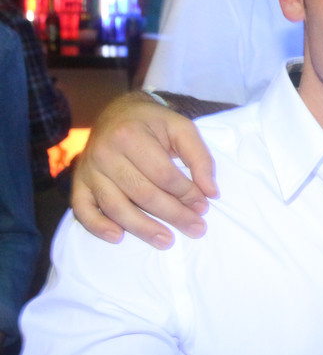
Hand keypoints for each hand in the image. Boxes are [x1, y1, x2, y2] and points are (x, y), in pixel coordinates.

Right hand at [70, 91, 216, 247]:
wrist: (116, 113)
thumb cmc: (154, 123)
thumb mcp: (182, 128)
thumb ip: (200, 158)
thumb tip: (211, 192)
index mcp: (130, 135)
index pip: (162, 174)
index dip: (186, 193)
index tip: (204, 206)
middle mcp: (104, 153)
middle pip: (142, 193)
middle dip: (172, 214)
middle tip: (196, 229)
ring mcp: (88, 170)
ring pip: (115, 206)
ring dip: (142, 228)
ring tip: (166, 241)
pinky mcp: (79, 183)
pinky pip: (83, 210)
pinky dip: (97, 226)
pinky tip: (118, 237)